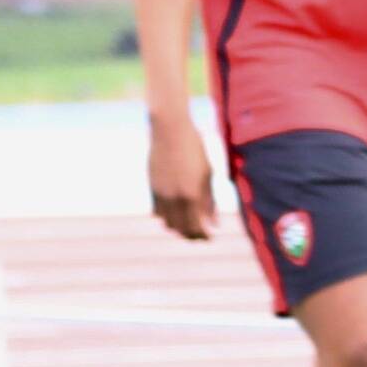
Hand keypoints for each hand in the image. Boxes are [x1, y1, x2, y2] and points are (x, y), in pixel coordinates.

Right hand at [146, 106, 217, 241]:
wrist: (169, 130)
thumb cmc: (194, 149)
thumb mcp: (207, 174)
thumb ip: (210, 201)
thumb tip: (214, 224)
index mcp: (192, 195)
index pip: (197, 227)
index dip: (204, 236)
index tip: (210, 236)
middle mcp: (174, 198)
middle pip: (182, 229)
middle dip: (192, 235)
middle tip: (201, 235)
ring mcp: (161, 194)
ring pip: (167, 224)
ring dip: (178, 228)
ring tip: (189, 225)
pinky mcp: (152, 188)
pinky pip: (157, 212)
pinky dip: (167, 217)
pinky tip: (177, 213)